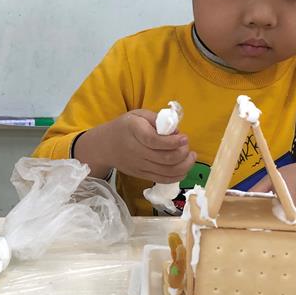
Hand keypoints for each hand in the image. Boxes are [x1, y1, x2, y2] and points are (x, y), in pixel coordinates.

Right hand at [73, 110, 195, 182]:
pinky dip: (177, 176)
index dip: (173, 142)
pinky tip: (184, 168)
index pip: (155, 141)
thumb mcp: (137, 115)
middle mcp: (137, 151)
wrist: (104, 146)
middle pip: (165, 159)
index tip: (184, 137)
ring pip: (167, 171)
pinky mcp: (142, 175)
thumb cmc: (124, 127)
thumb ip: (156, 119)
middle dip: (183, 153)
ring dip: (184, 165)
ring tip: (190, 156)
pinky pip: (162, 179)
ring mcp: (139, 166)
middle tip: (187, 145)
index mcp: (135, 131)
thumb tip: (175, 130)